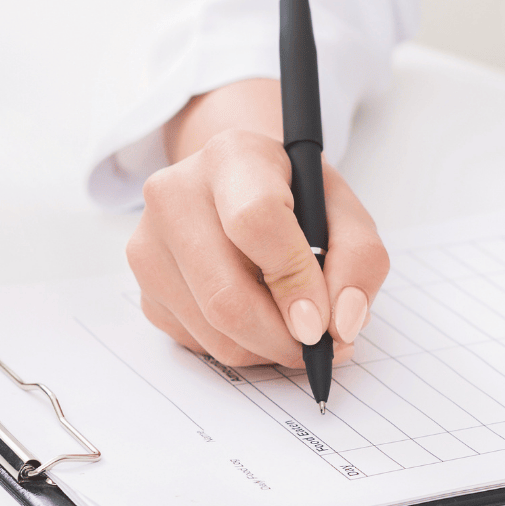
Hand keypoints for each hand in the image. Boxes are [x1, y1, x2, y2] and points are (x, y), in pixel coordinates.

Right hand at [127, 80, 389, 367]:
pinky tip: (260, 317)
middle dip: (284, 337)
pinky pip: (197, 342)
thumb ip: (360, 262)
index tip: (323, 321)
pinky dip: (241, 346)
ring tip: (296, 328)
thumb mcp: (345, 211)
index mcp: (232, 157)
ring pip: (213, 330)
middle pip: (225, 296)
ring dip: (268, 348)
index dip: (294, 281)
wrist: (239, 186)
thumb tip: (341, 325)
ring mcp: (149, 242)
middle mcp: (175, 193)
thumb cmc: (296, 197)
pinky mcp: (144, 286)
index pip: (255, 221)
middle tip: (321, 345)